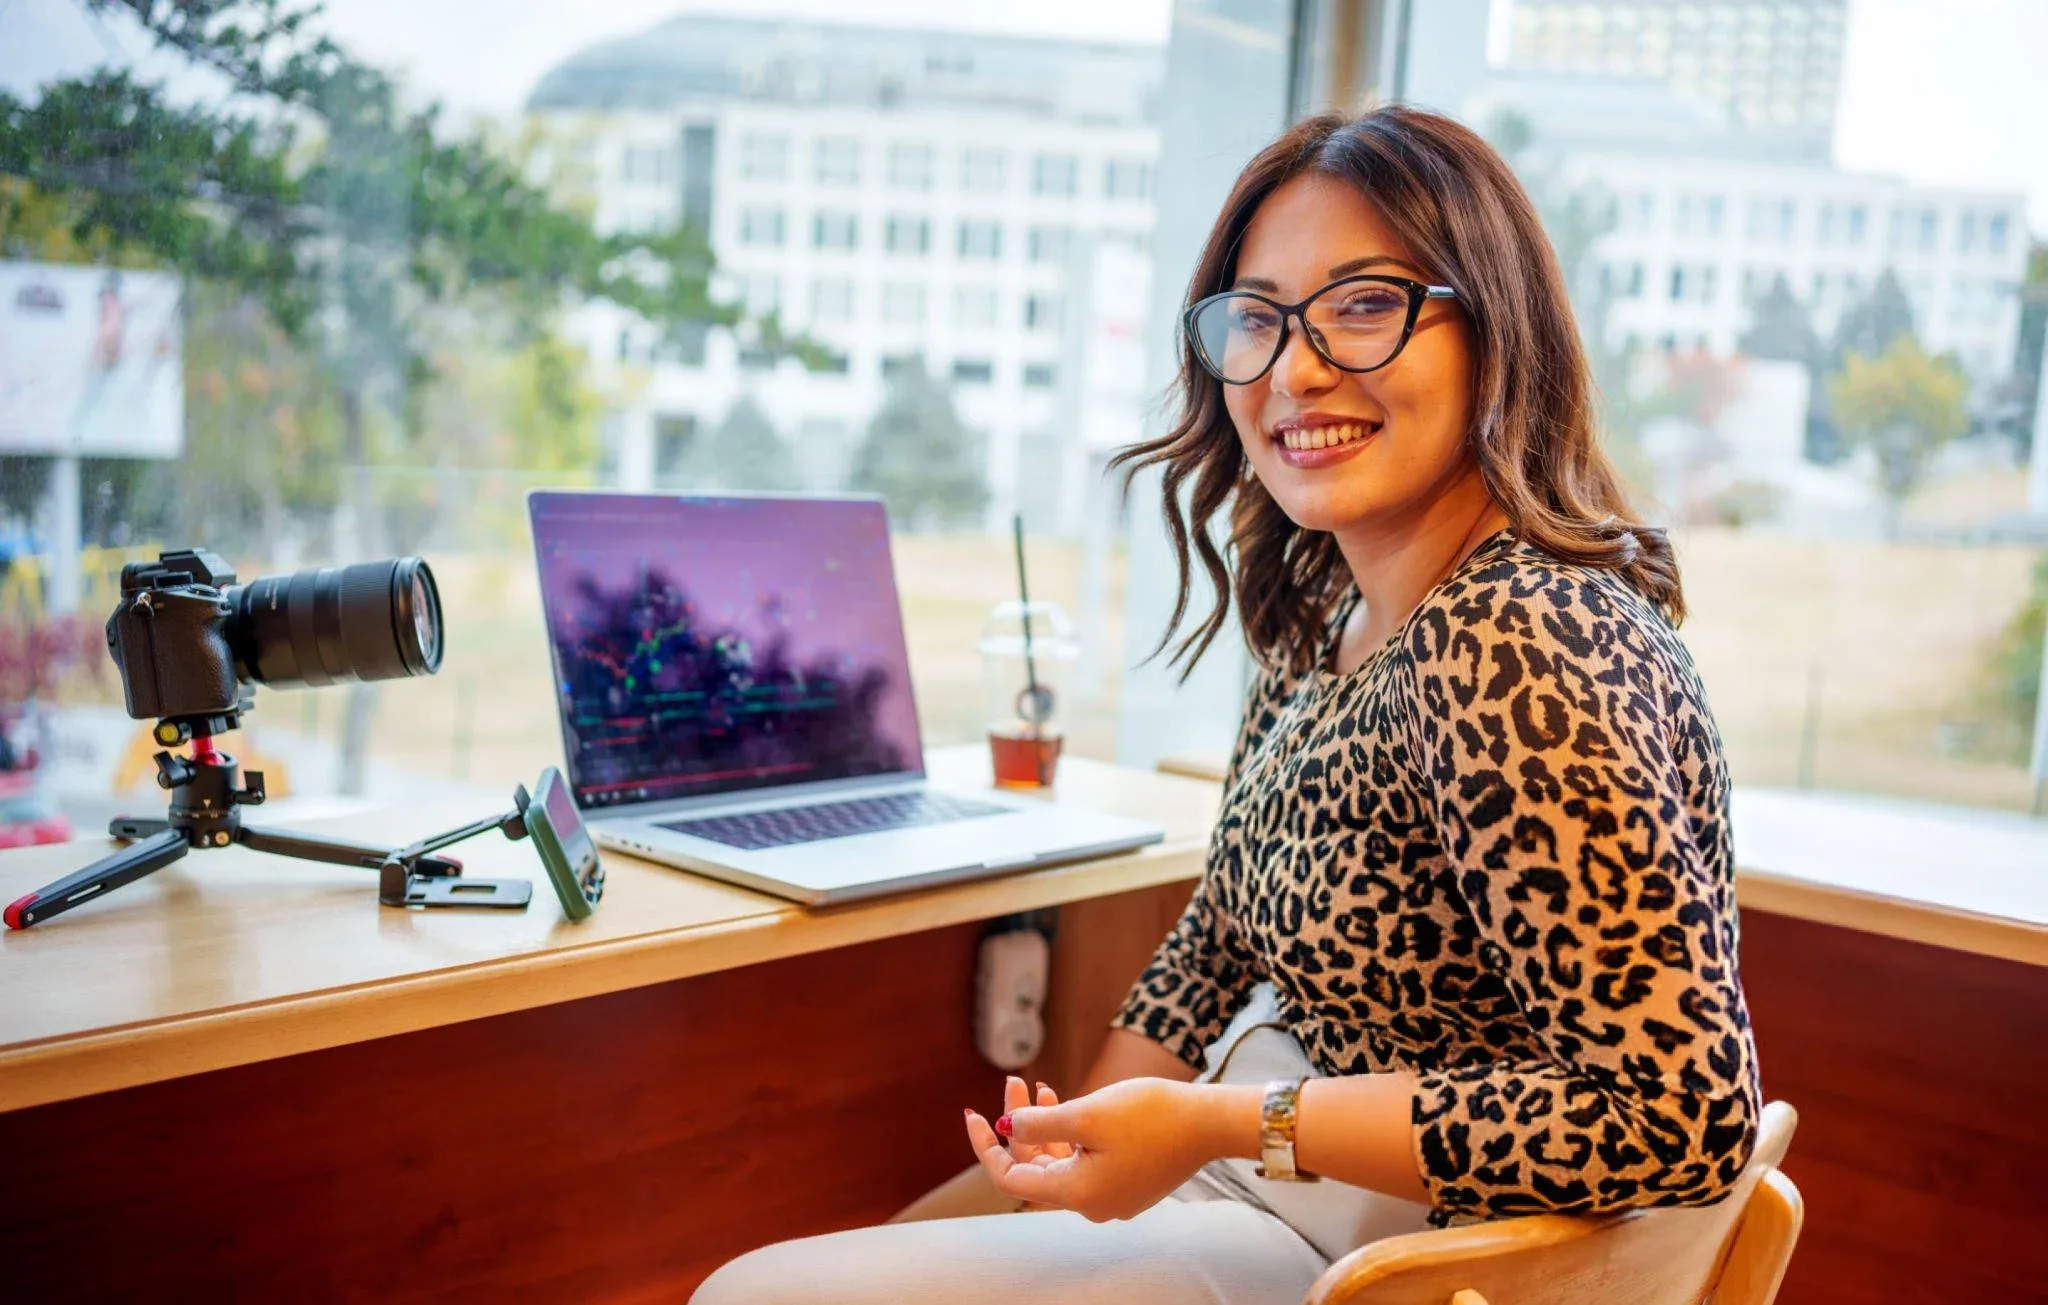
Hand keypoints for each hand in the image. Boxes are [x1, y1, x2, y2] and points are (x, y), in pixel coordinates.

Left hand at [963, 1077, 1213, 1222]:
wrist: (1210, 1122)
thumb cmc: (1152, 1115)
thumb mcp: (1086, 1114)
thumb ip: (1040, 1125)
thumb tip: (1007, 1129)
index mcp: (1077, 1193)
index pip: (1010, 1179)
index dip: (986, 1147)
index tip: (972, 1113)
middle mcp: (1092, 1203)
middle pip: (1036, 1167)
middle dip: (1019, 1124)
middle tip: (1015, 1083)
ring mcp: (1113, 1194)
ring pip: (1061, 1161)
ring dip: (1044, 1125)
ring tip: (1038, 1086)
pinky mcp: (1130, 1180)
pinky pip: (1085, 1160)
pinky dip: (1070, 1133)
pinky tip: (1067, 1102)